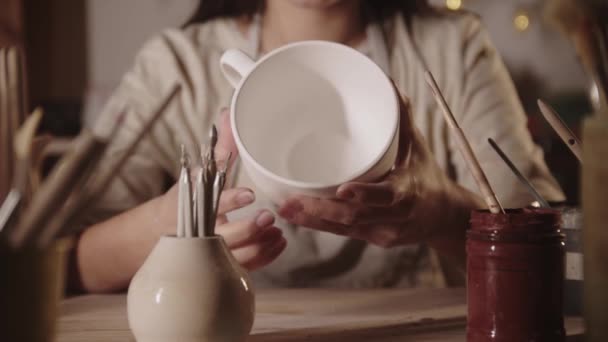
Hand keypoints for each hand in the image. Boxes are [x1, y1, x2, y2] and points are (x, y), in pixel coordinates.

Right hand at [160, 109, 285, 269]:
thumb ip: (219, 147)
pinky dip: (264, 257)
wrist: (164, 234)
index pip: (209, 205)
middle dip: (247, 229)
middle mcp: (199, 234)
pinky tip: (278, 242)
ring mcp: (210, 254)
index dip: (229, 200)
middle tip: (268, 216)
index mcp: (191, 208)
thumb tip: (229, 112)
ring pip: (235, 258)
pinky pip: (245, 267)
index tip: (249, 194)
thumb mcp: (199, 173)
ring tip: (277, 231)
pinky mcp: (222, 266)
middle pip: (223, 239)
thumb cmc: (188, 199)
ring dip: (259, 245)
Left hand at [278, 87, 481, 250]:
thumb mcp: (418, 145)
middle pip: (354, 217)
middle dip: (320, 211)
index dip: (363, 194)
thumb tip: (387, 81)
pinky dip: (319, 224)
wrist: (443, 217)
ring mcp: (381, 231)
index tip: (342, 189)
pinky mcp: (371, 239)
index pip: (385, 196)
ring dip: (312, 220)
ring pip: (343, 229)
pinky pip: (342, 233)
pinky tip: (297, 216)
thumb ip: (401, 117)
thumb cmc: (427, 175)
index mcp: (406, 192)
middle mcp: (393, 217)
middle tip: (289, 201)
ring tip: (284, 209)